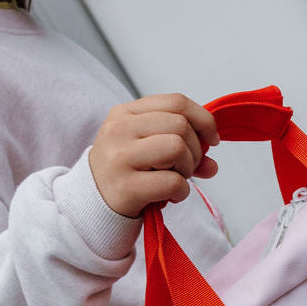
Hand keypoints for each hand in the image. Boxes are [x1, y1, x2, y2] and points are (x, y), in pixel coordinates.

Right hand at [87, 94, 219, 217]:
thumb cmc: (126, 173)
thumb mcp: (148, 150)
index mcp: (126, 113)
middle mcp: (120, 129)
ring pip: (177, 148)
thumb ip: (182, 147)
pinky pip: (172, 182)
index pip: (176, 102)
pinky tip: (172, 197)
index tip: (211, 139)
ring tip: (177, 180)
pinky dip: (182, 192)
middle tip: (187, 168)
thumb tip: (212, 165)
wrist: (93, 203)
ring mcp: (120, 157)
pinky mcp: (126, 186)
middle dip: (195, 150)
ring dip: (188, 168)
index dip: (203, 119)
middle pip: (180, 125)